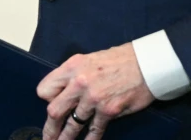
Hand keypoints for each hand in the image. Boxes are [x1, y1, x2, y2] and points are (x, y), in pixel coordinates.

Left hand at [36, 44, 154, 139]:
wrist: (145, 64)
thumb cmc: (118, 60)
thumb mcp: (88, 60)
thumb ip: (73, 75)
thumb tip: (62, 93)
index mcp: (71, 67)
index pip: (45, 89)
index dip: (47, 99)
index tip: (50, 106)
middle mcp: (79, 82)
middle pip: (54, 111)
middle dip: (50, 128)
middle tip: (47, 137)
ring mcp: (94, 98)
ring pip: (73, 125)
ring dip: (65, 138)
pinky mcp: (109, 110)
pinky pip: (94, 130)